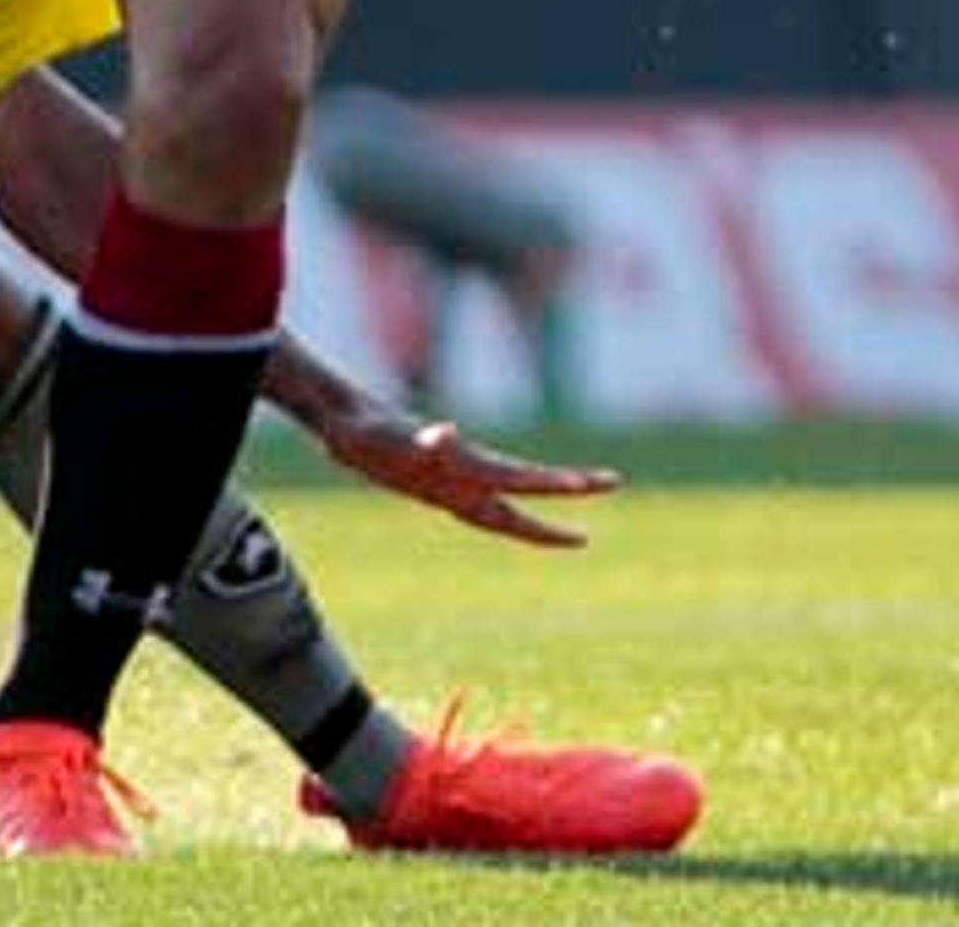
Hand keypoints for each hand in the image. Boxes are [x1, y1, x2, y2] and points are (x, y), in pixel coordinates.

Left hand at [310, 399, 621, 549]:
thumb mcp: (392, 439)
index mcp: (466, 465)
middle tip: (614, 481)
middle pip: (528, 486)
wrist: (344, 422)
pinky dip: (507, 520)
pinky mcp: (439, 489)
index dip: (556, 484)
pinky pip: (481, 511)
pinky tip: (515, 523)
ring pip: (510, 505)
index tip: (591, 483)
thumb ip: (421, 440)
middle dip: (570, 490)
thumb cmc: (367, 433)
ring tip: (576, 535)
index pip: (521, 478)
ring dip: (541, 521)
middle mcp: (467, 472)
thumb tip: (444, 431)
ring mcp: (456, 480)